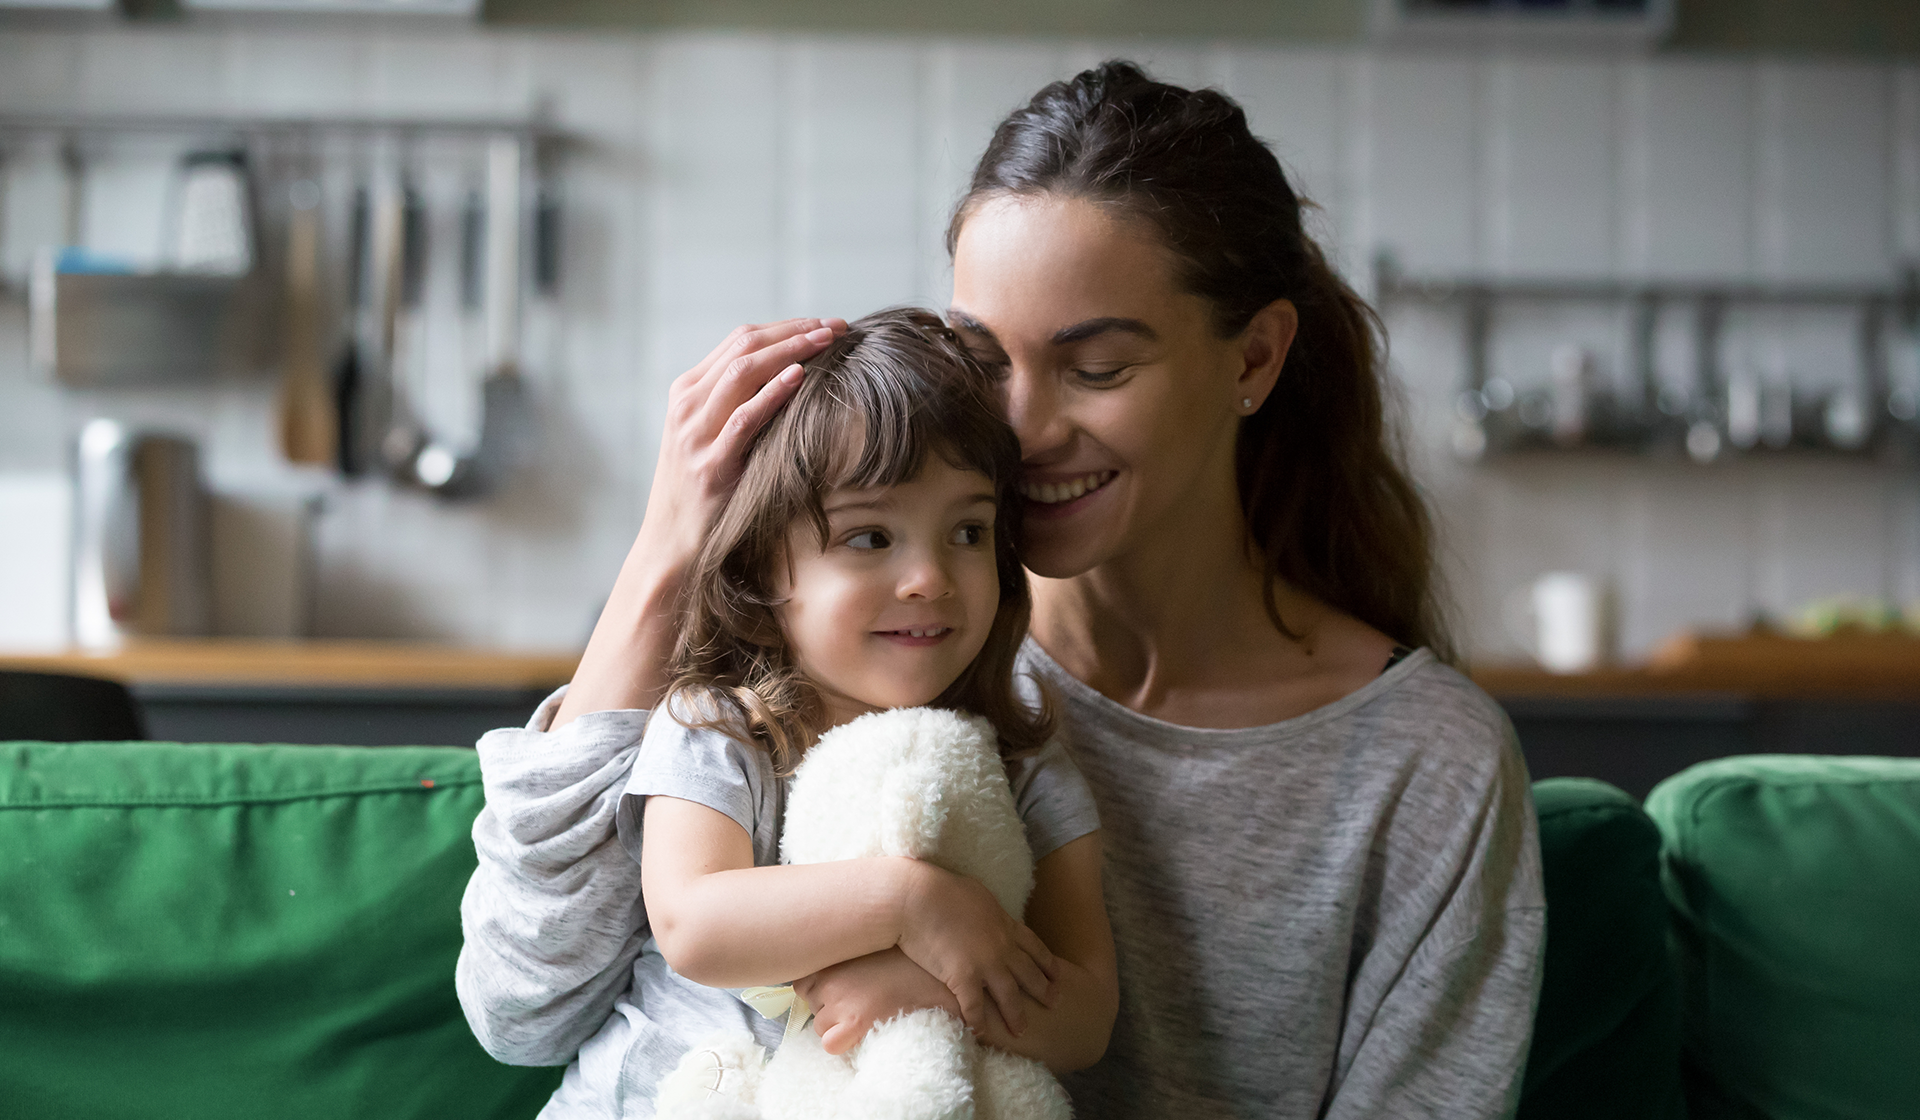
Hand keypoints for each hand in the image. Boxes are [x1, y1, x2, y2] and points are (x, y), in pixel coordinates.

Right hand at [644, 318, 847, 560]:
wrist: (669, 540)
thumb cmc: (701, 488)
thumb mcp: (711, 435)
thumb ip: (738, 403)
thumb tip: (792, 373)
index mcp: (687, 391)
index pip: (740, 338)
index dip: (787, 326)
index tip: (826, 324)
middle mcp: (687, 404)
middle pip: (744, 346)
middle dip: (796, 331)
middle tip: (837, 326)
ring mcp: (695, 433)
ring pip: (743, 373)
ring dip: (791, 351)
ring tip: (827, 341)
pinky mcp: (710, 464)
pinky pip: (744, 419)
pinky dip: (772, 393)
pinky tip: (800, 377)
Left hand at [795, 948, 958, 1054]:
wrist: (946, 979)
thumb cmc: (918, 960)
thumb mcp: (881, 944)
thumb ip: (856, 953)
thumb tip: (836, 967)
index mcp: (839, 951)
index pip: (805, 976)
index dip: (822, 985)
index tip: (843, 987)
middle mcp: (833, 973)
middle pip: (812, 1001)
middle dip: (830, 1005)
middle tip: (861, 1002)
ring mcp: (841, 998)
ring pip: (820, 1025)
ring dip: (837, 1025)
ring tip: (868, 1017)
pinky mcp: (854, 1022)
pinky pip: (830, 1043)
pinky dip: (842, 1044)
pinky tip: (863, 1035)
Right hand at [897, 864, 1057, 1037]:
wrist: (915, 896)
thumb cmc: (938, 888)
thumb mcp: (976, 893)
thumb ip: (988, 908)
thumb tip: (988, 911)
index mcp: (1004, 923)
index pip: (1033, 946)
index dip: (1047, 962)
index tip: (1058, 974)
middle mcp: (1001, 946)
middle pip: (1028, 973)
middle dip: (1043, 990)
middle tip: (1054, 1003)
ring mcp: (984, 963)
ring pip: (1009, 995)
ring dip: (1016, 1015)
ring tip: (1021, 1031)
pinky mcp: (962, 977)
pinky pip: (975, 1007)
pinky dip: (979, 1022)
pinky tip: (980, 1032)